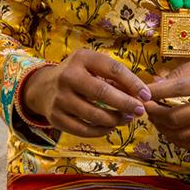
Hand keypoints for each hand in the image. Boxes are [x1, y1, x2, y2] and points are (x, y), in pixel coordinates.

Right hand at [20, 49, 151, 137]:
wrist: (43, 87)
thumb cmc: (78, 75)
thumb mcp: (92, 66)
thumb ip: (114, 77)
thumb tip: (141, 96)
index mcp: (81, 58)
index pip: (112, 69)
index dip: (132, 83)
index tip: (146, 96)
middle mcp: (67, 76)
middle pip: (102, 92)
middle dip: (125, 104)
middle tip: (139, 111)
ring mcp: (60, 97)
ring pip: (94, 115)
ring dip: (115, 119)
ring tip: (126, 119)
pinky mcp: (56, 117)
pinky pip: (83, 130)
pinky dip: (101, 131)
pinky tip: (110, 127)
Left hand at [143, 54, 189, 151]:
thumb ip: (181, 71)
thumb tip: (155, 80)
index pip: (176, 89)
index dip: (155, 92)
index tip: (140, 92)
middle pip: (176, 117)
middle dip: (155, 113)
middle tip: (145, 106)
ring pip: (183, 135)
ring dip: (163, 129)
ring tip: (155, 118)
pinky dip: (178, 140)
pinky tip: (170, 131)